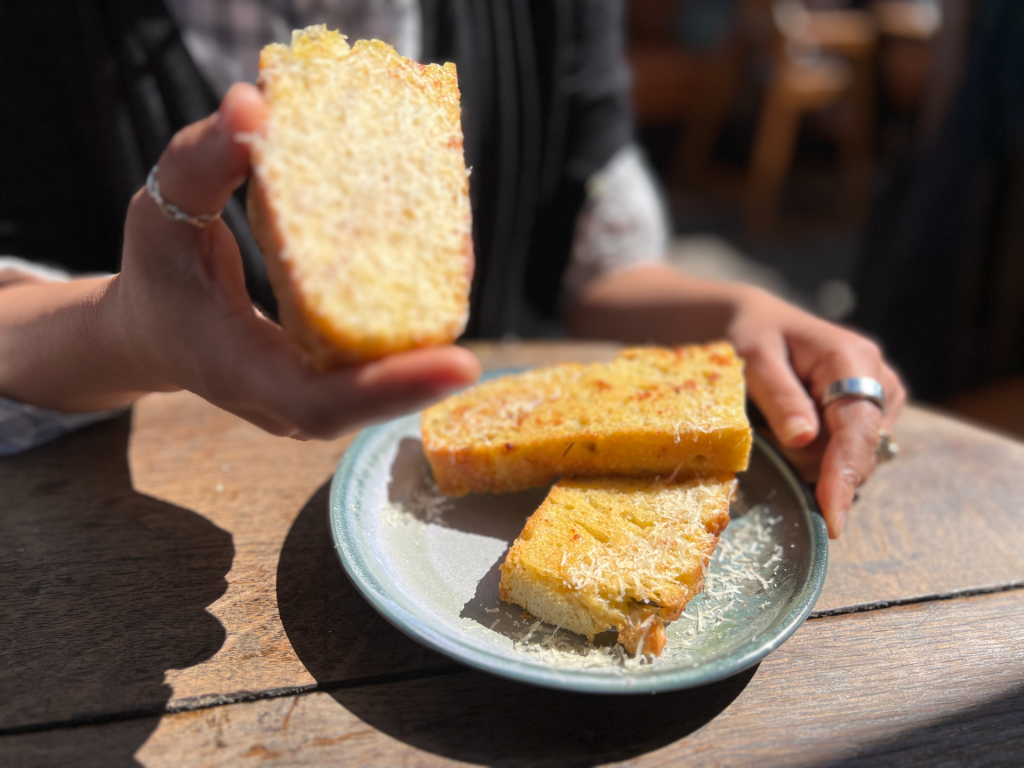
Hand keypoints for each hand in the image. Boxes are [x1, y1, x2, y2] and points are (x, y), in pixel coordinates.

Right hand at [105, 83, 479, 437]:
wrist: (150, 327)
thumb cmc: (156, 272)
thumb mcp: (160, 213)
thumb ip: (200, 165)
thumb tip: (255, 104)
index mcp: (238, 371)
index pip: (320, 400)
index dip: (389, 386)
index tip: (458, 364)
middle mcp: (280, 400)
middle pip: (363, 405)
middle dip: (419, 378)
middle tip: (469, 356)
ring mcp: (306, 397)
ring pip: (377, 389)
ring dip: (424, 351)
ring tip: (460, 286)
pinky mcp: (325, 377)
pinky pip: (374, 365)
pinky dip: (409, 335)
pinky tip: (439, 281)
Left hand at [728, 288, 905, 537]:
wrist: (758, 322)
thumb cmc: (751, 334)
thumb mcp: (753, 357)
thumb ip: (780, 396)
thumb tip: (804, 441)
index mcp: (853, 359)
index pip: (857, 429)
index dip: (843, 476)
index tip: (831, 517)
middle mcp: (879, 381)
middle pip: (855, 453)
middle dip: (808, 463)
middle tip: (763, 431)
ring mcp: (880, 401)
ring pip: (851, 461)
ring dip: (807, 459)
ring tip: (772, 423)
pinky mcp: (869, 419)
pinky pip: (844, 456)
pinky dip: (811, 456)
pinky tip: (787, 432)